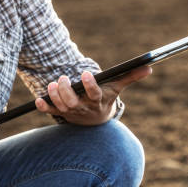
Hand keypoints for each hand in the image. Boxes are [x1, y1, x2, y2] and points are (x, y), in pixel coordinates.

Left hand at [35, 66, 151, 125]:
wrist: (96, 119)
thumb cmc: (106, 98)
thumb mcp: (117, 88)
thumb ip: (130, 77)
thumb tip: (149, 67)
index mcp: (97, 101)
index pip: (94, 94)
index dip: (90, 86)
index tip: (86, 74)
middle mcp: (84, 108)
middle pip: (73, 102)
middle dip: (66, 90)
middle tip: (63, 78)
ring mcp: (72, 112)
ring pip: (62, 107)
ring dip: (55, 96)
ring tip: (53, 83)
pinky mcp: (62, 113)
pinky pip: (51, 112)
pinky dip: (44, 107)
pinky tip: (39, 100)